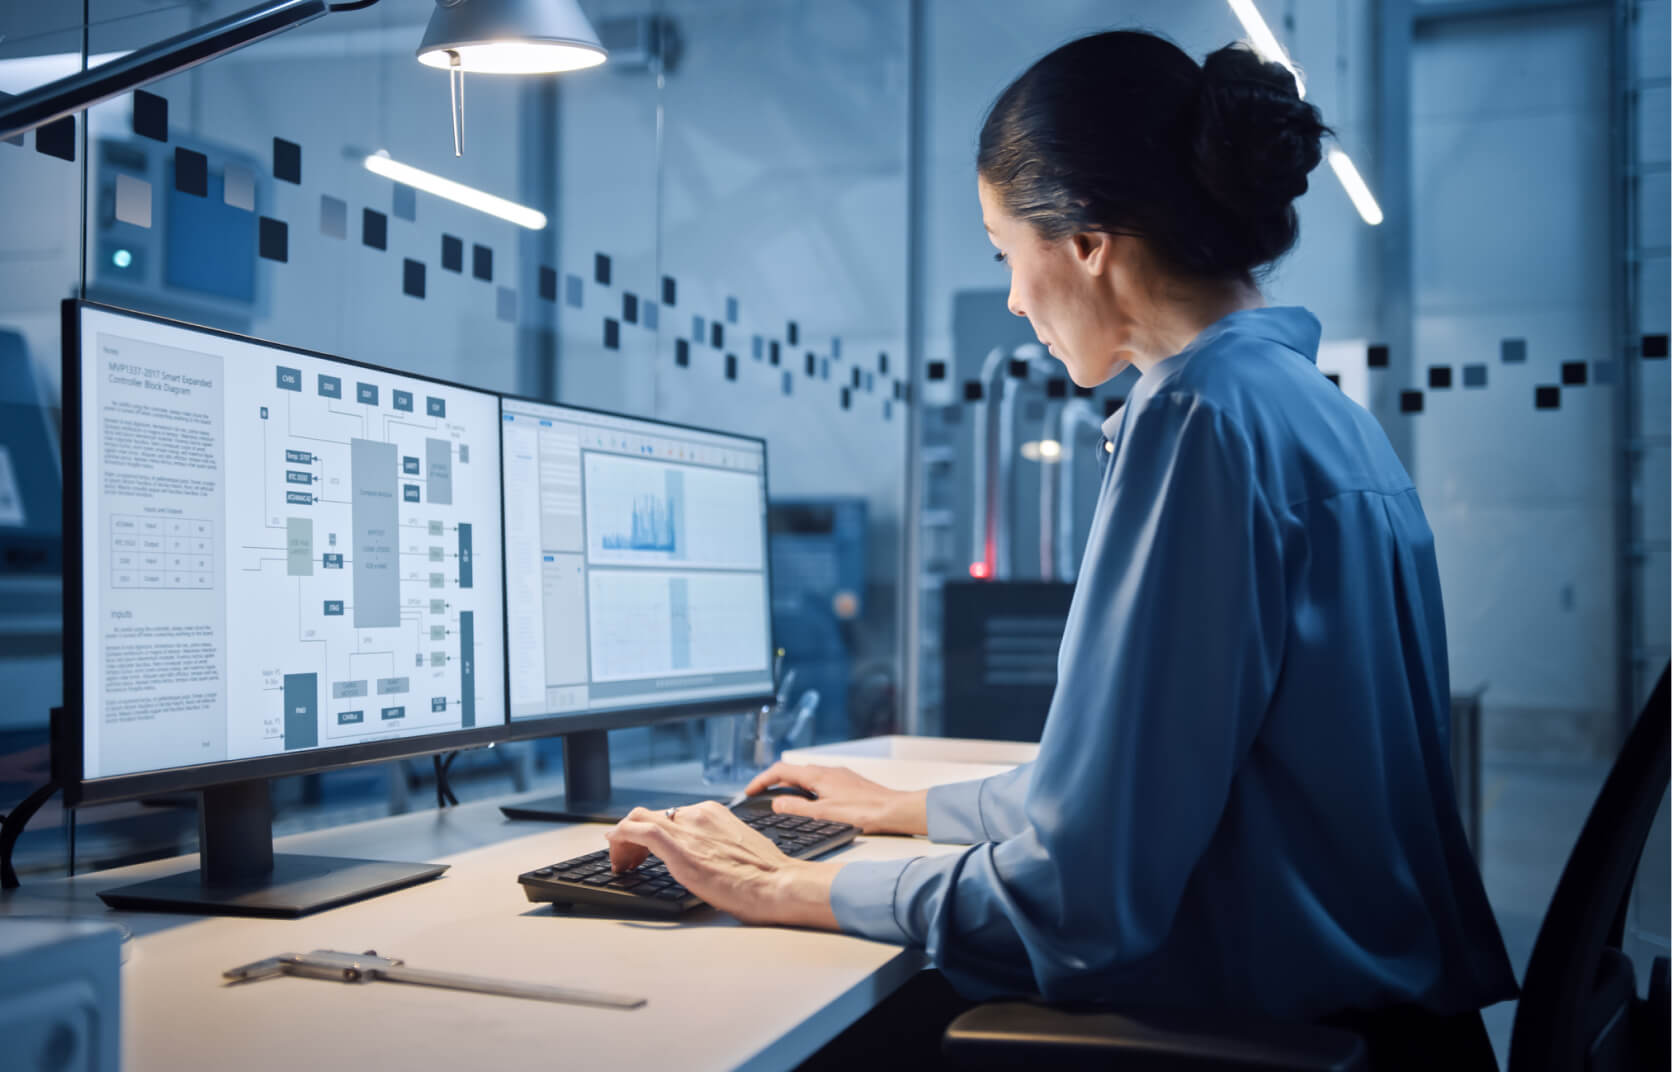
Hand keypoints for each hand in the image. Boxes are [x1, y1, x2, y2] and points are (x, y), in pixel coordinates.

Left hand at [606, 801, 839, 928]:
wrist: (778, 884)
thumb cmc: (766, 875)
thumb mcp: (738, 849)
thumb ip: (717, 845)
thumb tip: (706, 858)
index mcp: (712, 813)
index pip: (670, 815)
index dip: (652, 832)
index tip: (646, 850)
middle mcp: (698, 814)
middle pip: (651, 815)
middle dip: (634, 837)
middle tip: (630, 860)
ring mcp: (687, 828)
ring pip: (639, 820)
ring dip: (624, 840)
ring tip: (622, 864)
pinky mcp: (678, 847)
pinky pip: (638, 831)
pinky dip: (620, 837)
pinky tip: (615, 853)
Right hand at [742, 762, 927, 835]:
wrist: (894, 810)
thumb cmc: (863, 812)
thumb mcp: (823, 814)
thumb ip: (797, 808)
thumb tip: (776, 802)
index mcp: (817, 775)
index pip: (780, 770)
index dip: (761, 780)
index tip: (749, 791)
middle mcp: (827, 771)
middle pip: (793, 772)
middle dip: (773, 783)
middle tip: (760, 797)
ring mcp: (839, 776)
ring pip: (807, 777)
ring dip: (790, 787)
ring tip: (781, 803)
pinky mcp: (848, 784)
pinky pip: (820, 783)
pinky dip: (807, 790)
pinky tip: (810, 805)